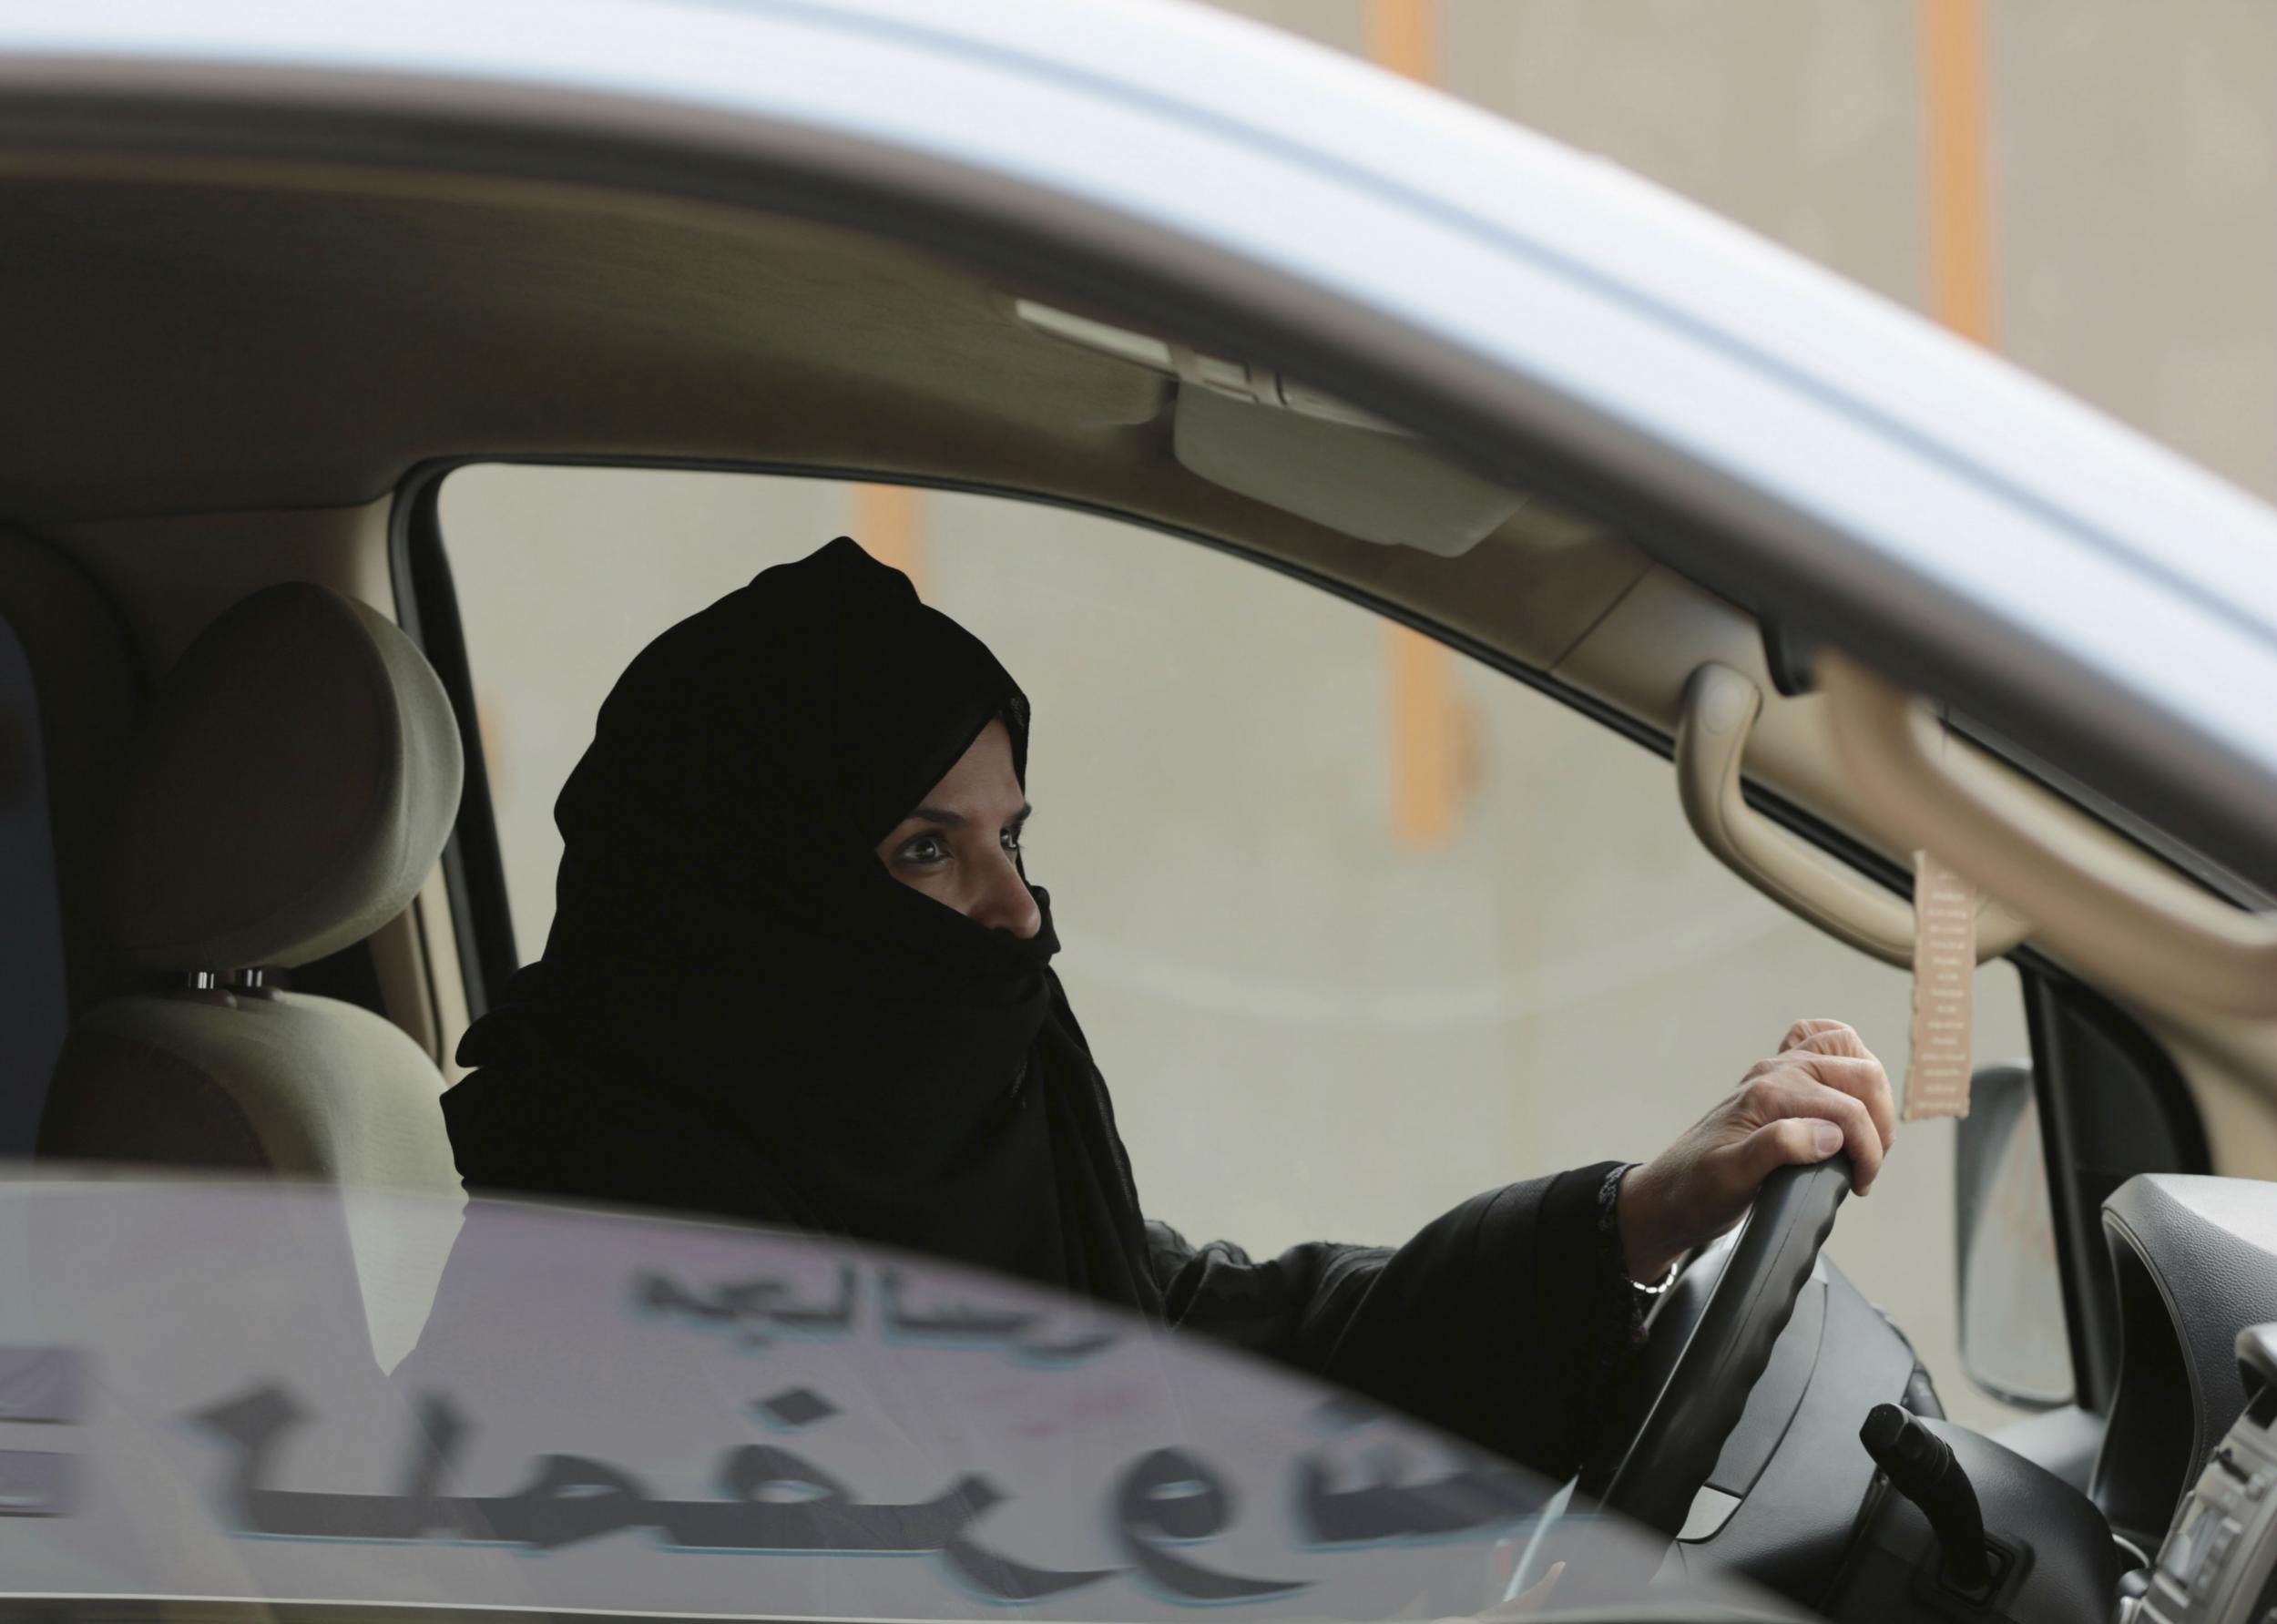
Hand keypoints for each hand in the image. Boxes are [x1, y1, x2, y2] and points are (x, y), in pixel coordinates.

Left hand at [1616, 1019, 1895, 1283]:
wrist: (1669, 1194)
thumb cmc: (1696, 1189)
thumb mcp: (1731, 1177)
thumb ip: (1777, 1148)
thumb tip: (1827, 1134)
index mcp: (1769, 1095)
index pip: (1848, 1110)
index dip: (1867, 1149)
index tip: (1861, 1182)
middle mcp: (1776, 1074)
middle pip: (1860, 1073)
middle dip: (1879, 1120)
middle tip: (1868, 1163)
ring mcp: (1778, 1073)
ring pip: (1847, 1050)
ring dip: (1872, 1090)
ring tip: (1868, 1133)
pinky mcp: (1780, 1081)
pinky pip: (1820, 1044)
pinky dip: (1845, 1056)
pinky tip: (1849, 1088)